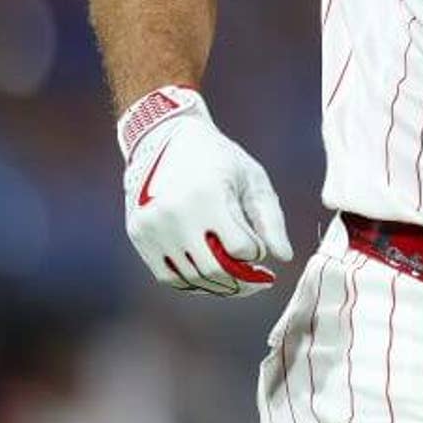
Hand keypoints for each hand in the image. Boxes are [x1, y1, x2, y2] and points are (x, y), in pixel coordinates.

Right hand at [118, 86, 292, 296]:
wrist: (164, 137)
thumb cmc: (218, 158)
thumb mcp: (251, 178)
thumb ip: (271, 219)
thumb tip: (284, 258)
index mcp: (208, 195)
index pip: (240, 248)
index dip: (255, 252)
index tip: (258, 247)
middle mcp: (176, 213)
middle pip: (215, 270)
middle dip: (241, 280)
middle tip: (256, 279)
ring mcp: (153, 226)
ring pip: (192, 278)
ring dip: (219, 285)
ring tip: (236, 278)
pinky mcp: (139, 234)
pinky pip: (168, 276)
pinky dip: (192, 282)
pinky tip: (209, 274)